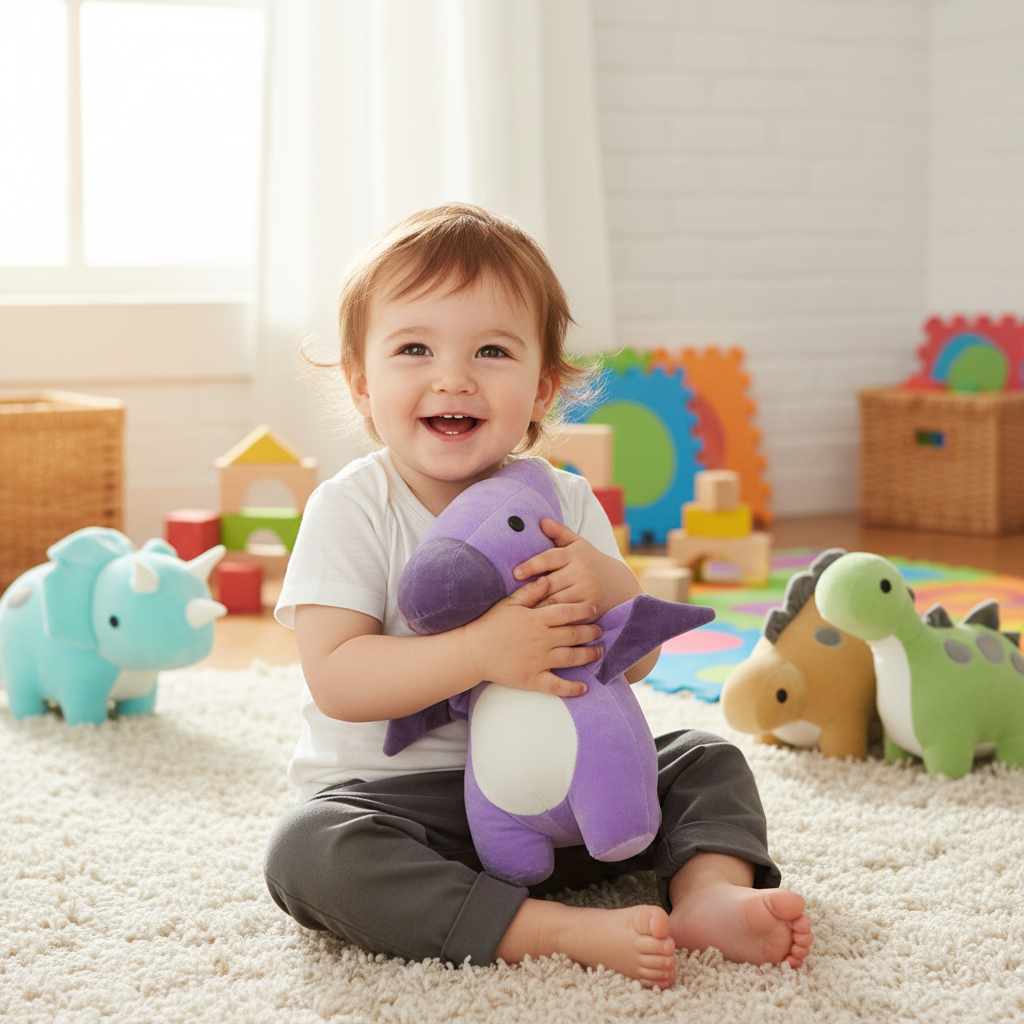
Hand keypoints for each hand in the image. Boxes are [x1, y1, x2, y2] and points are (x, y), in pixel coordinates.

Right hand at [465, 575, 601, 697]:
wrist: (472, 651)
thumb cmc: (489, 625)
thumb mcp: (508, 604)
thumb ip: (530, 592)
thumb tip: (547, 580)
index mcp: (537, 619)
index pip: (567, 612)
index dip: (583, 611)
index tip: (594, 610)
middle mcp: (542, 639)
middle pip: (574, 634)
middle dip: (590, 632)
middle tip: (600, 631)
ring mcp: (539, 660)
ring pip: (571, 658)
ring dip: (588, 656)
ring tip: (599, 653)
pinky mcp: (533, 679)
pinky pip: (557, 685)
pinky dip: (572, 688)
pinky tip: (584, 689)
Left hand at [512, 519, 641, 616]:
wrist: (620, 584)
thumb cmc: (591, 562)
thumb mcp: (579, 545)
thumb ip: (560, 533)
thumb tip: (542, 521)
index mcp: (575, 554)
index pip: (549, 558)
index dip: (531, 565)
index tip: (515, 574)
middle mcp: (581, 572)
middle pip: (549, 583)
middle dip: (530, 591)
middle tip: (510, 598)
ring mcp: (586, 590)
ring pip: (555, 601)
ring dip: (537, 607)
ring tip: (518, 611)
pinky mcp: (589, 607)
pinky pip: (566, 614)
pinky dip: (552, 619)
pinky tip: (537, 623)